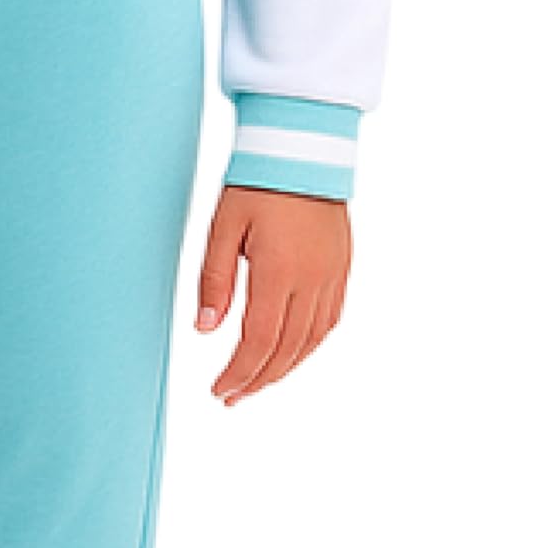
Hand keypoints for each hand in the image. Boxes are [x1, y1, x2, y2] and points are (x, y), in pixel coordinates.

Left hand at [194, 184, 349, 404]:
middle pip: (287, 350)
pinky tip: (292, 353)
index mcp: (279, 272)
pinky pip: (330, 321)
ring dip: (284, 369)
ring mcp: (332, 276)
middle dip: (258, 380)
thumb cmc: (257, 184)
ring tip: (258, 383)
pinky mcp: (342, 269)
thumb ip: (214, 281)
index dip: (239, 373)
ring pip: (312, 341)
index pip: (258, 341)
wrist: (303, 149)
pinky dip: (309, 346)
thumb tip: (205, 328)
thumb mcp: (222, 228)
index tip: (220, 391)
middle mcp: (312, 280)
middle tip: (232, 398)